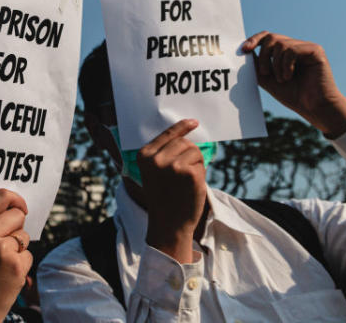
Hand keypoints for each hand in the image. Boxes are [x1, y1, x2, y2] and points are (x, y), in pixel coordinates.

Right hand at [0, 189, 31, 322]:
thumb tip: (14, 210)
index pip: (0, 197)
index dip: (16, 199)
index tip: (21, 206)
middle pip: (17, 215)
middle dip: (18, 227)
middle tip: (7, 244)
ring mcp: (2, 250)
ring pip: (24, 237)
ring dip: (19, 249)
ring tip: (1, 265)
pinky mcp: (16, 266)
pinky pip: (28, 256)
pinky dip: (22, 265)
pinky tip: (7, 276)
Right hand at [139, 119, 205, 263]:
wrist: (169, 223)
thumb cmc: (164, 197)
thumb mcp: (153, 172)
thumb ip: (162, 154)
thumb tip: (185, 137)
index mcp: (144, 156)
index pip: (167, 134)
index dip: (181, 127)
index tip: (193, 122)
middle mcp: (156, 158)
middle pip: (183, 142)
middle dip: (189, 153)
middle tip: (185, 173)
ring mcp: (173, 165)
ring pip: (194, 150)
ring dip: (196, 163)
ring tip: (186, 181)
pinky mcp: (189, 173)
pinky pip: (201, 163)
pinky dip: (201, 172)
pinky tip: (192, 185)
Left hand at [243, 32, 345, 136]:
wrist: (313, 107)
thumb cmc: (292, 95)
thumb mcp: (266, 78)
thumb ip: (256, 65)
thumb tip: (244, 50)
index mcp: (285, 52)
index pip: (267, 37)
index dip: (254, 40)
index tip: (244, 50)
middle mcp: (296, 47)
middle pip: (272, 38)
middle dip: (263, 55)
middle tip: (265, 73)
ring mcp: (306, 48)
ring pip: (281, 44)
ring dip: (276, 64)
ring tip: (282, 79)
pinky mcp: (316, 51)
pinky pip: (292, 50)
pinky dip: (286, 65)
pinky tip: (289, 76)